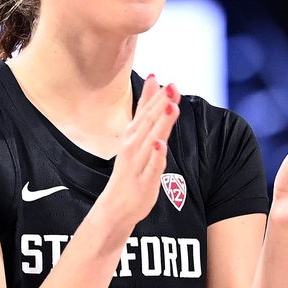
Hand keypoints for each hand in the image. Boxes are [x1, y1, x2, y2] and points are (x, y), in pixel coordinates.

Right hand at [98, 75, 178, 225]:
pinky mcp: (143, 181)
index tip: (165, 80)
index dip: (156, 96)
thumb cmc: (130, 170)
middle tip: (172, 87)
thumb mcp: (138, 138)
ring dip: (160, 124)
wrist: (115, 208)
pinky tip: (161, 144)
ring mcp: (137, 164)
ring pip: (151, 141)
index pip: (146, 113)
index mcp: (133, 136)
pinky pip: (151, 167)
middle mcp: (133, 147)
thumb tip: (156, 84)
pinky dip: (156, 156)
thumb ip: (147, 112)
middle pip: (149, 123)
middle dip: (160, 104)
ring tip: (170, 107)